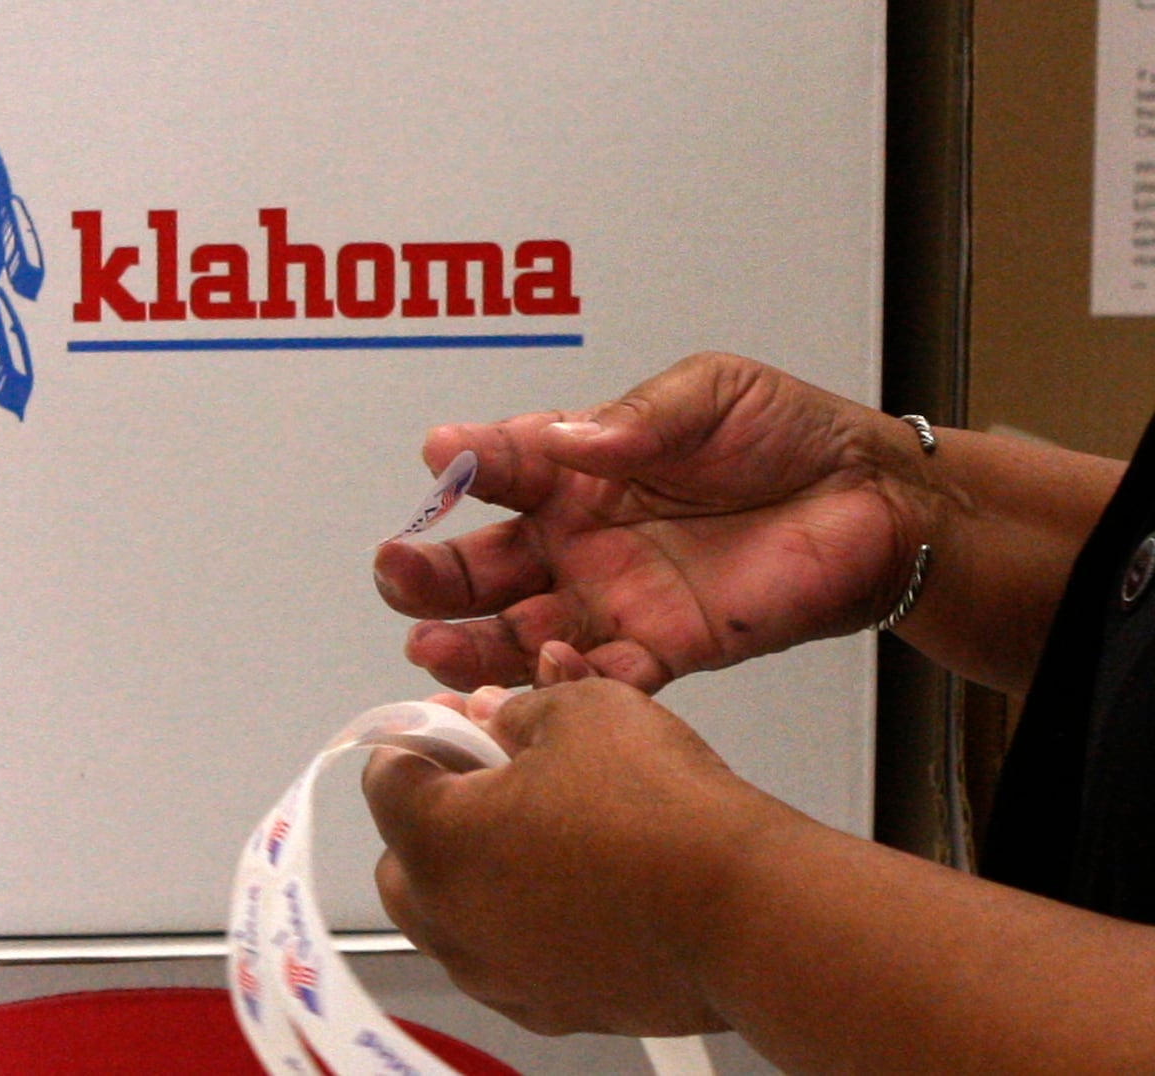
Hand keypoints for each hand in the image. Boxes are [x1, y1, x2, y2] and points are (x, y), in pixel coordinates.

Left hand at [363, 678, 797, 1036]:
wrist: (744, 909)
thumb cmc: (663, 812)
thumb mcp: (582, 710)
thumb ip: (517, 710)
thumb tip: (497, 716)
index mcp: (436, 838)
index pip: (386, 776)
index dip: (422, 735)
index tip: (456, 721)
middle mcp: (450, 918)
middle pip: (402, 856)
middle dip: (435, 812)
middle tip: (492, 777)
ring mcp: (497, 972)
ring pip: (450, 917)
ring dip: (474, 872)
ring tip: (537, 833)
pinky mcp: (549, 1007)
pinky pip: (506, 959)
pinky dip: (519, 924)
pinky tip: (570, 888)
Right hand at [374, 352, 931, 691]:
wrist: (873, 501)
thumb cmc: (788, 436)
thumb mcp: (708, 393)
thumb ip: (637, 419)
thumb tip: (568, 441)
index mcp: (581, 470)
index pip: (506, 468)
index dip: (469, 461)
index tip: (439, 453)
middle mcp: (583, 540)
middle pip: (487, 567)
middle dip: (434, 574)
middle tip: (396, 571)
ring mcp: (617, 599)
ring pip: (523, 633)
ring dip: (473, 643)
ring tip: (429, 645)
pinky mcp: (666, 649)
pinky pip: (603, 676)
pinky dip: (566, 683)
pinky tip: (538, 673)